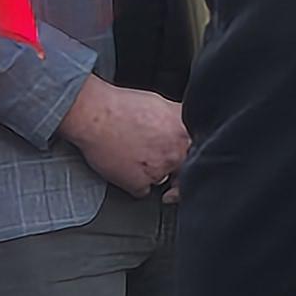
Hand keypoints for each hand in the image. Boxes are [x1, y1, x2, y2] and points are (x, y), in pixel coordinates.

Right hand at [61, 76, 191, 195]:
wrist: (95, 115)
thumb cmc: (123, 106)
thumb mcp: (162, 104)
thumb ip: (179, 119)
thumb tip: (185, 126)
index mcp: (183, 133)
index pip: (200, 152)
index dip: (193, 155)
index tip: (188, 158)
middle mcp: (174, 154)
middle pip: (184, 169)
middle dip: (175, 166)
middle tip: (159, 158)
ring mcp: (157, 172)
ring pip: (162, 180)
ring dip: (154, 172)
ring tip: (138, 157)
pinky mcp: (137, 184)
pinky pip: (142, 191)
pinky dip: (136, 183)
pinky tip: (128, 169)